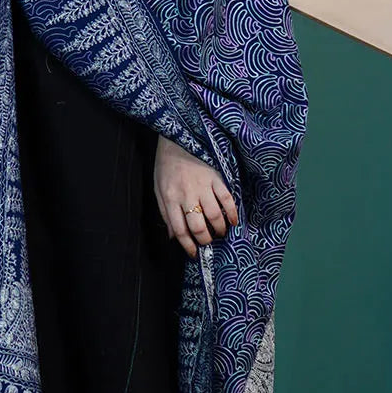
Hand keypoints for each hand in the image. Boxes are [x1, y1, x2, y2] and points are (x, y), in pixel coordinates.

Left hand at [154, 135, 238, 258]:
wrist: (177, 139)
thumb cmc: (166, 166)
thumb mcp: (158, 189)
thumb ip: (165, 213)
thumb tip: (172, 237)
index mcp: (170, 198)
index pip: (180, 230)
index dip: (188, 245)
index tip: (193, 253)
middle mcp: (187, 195)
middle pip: (198, 226)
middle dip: (205, 240)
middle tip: (208, 242)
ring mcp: (203, 186)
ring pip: (214, 215)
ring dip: (219, 229)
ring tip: (220, 233)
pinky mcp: (216, 178)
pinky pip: (227, 199)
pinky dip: (232, 212)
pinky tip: (233, 221)